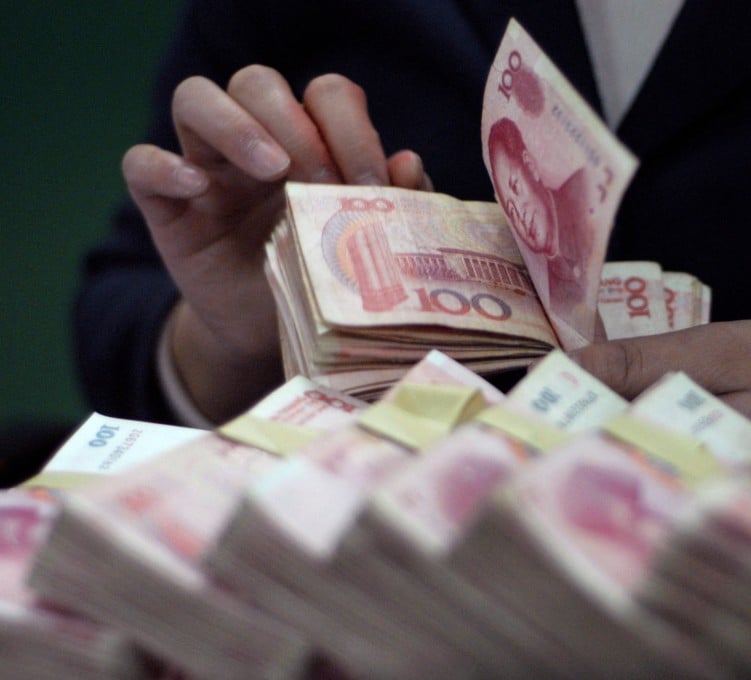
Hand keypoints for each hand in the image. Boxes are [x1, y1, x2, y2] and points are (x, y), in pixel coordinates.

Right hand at [122, 66, 431, 422]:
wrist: (274, 336)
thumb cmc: (323, 282)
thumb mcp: (363, 248)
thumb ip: (394, 206)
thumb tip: (409, 163)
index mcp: (310, 143)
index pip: (325, 95)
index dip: (350, 127)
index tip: (369, 182)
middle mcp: (255, 143)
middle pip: (258, 83)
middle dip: (294, 123)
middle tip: (320, 180)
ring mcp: (205, 168)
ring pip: (195, 98)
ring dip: (235, 124)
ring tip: (272, 170)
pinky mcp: (166, 208)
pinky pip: (140, 163)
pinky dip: (163, 166)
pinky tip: (197, 188)